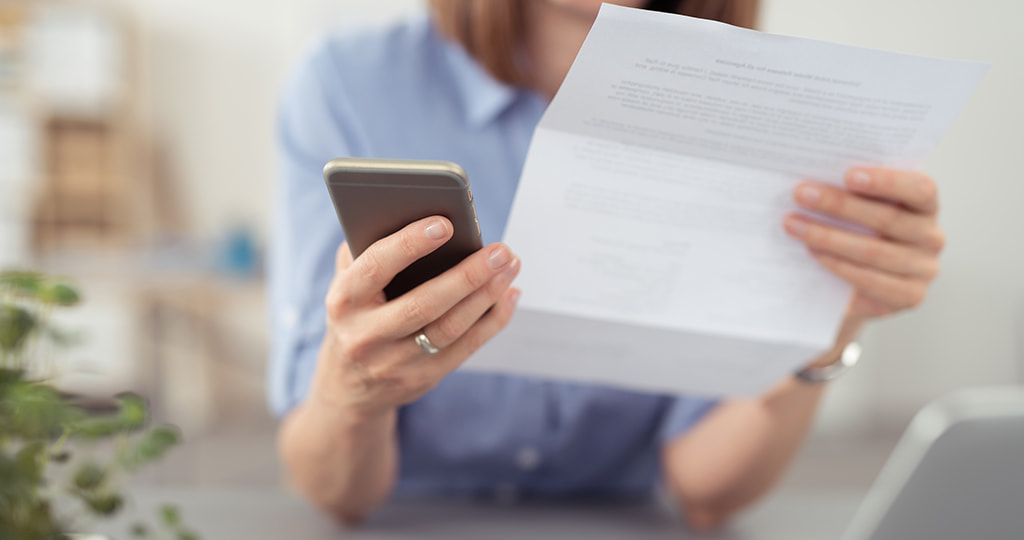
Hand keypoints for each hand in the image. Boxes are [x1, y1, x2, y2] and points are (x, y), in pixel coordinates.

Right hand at [311, 216, 520, 419]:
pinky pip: (465, 348)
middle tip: (500, 249)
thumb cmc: (357, 314)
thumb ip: (367, 250)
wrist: (349, 385)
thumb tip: (413, 213)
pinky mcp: (421, 379)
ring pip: (450, 328)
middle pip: (424, 304)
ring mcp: (394, 363)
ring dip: (487, 295)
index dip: (409, 244)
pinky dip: (492, 319)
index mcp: (342, 301)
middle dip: (467, 275)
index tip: (444, 224)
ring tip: (510, 265)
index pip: (376, 267)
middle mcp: (365, 336)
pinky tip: (509, 294)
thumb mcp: (348, 283)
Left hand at [784, 168, 944, 320]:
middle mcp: (931, 237)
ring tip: (795, 225)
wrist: (855, 285)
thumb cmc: (856, 232)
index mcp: (926, 206)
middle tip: (801, 194)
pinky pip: (870, 279)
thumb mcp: (858, 209)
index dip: (886, 181)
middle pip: (887, 219)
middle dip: (839, 204)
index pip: (920, 188)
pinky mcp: (909, 296)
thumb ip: (850, 192)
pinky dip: (838, 265)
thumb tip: (814, 180)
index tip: (848, 175)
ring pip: (874, 251)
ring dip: (828, 236)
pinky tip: (813, 252)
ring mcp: (924, 269)